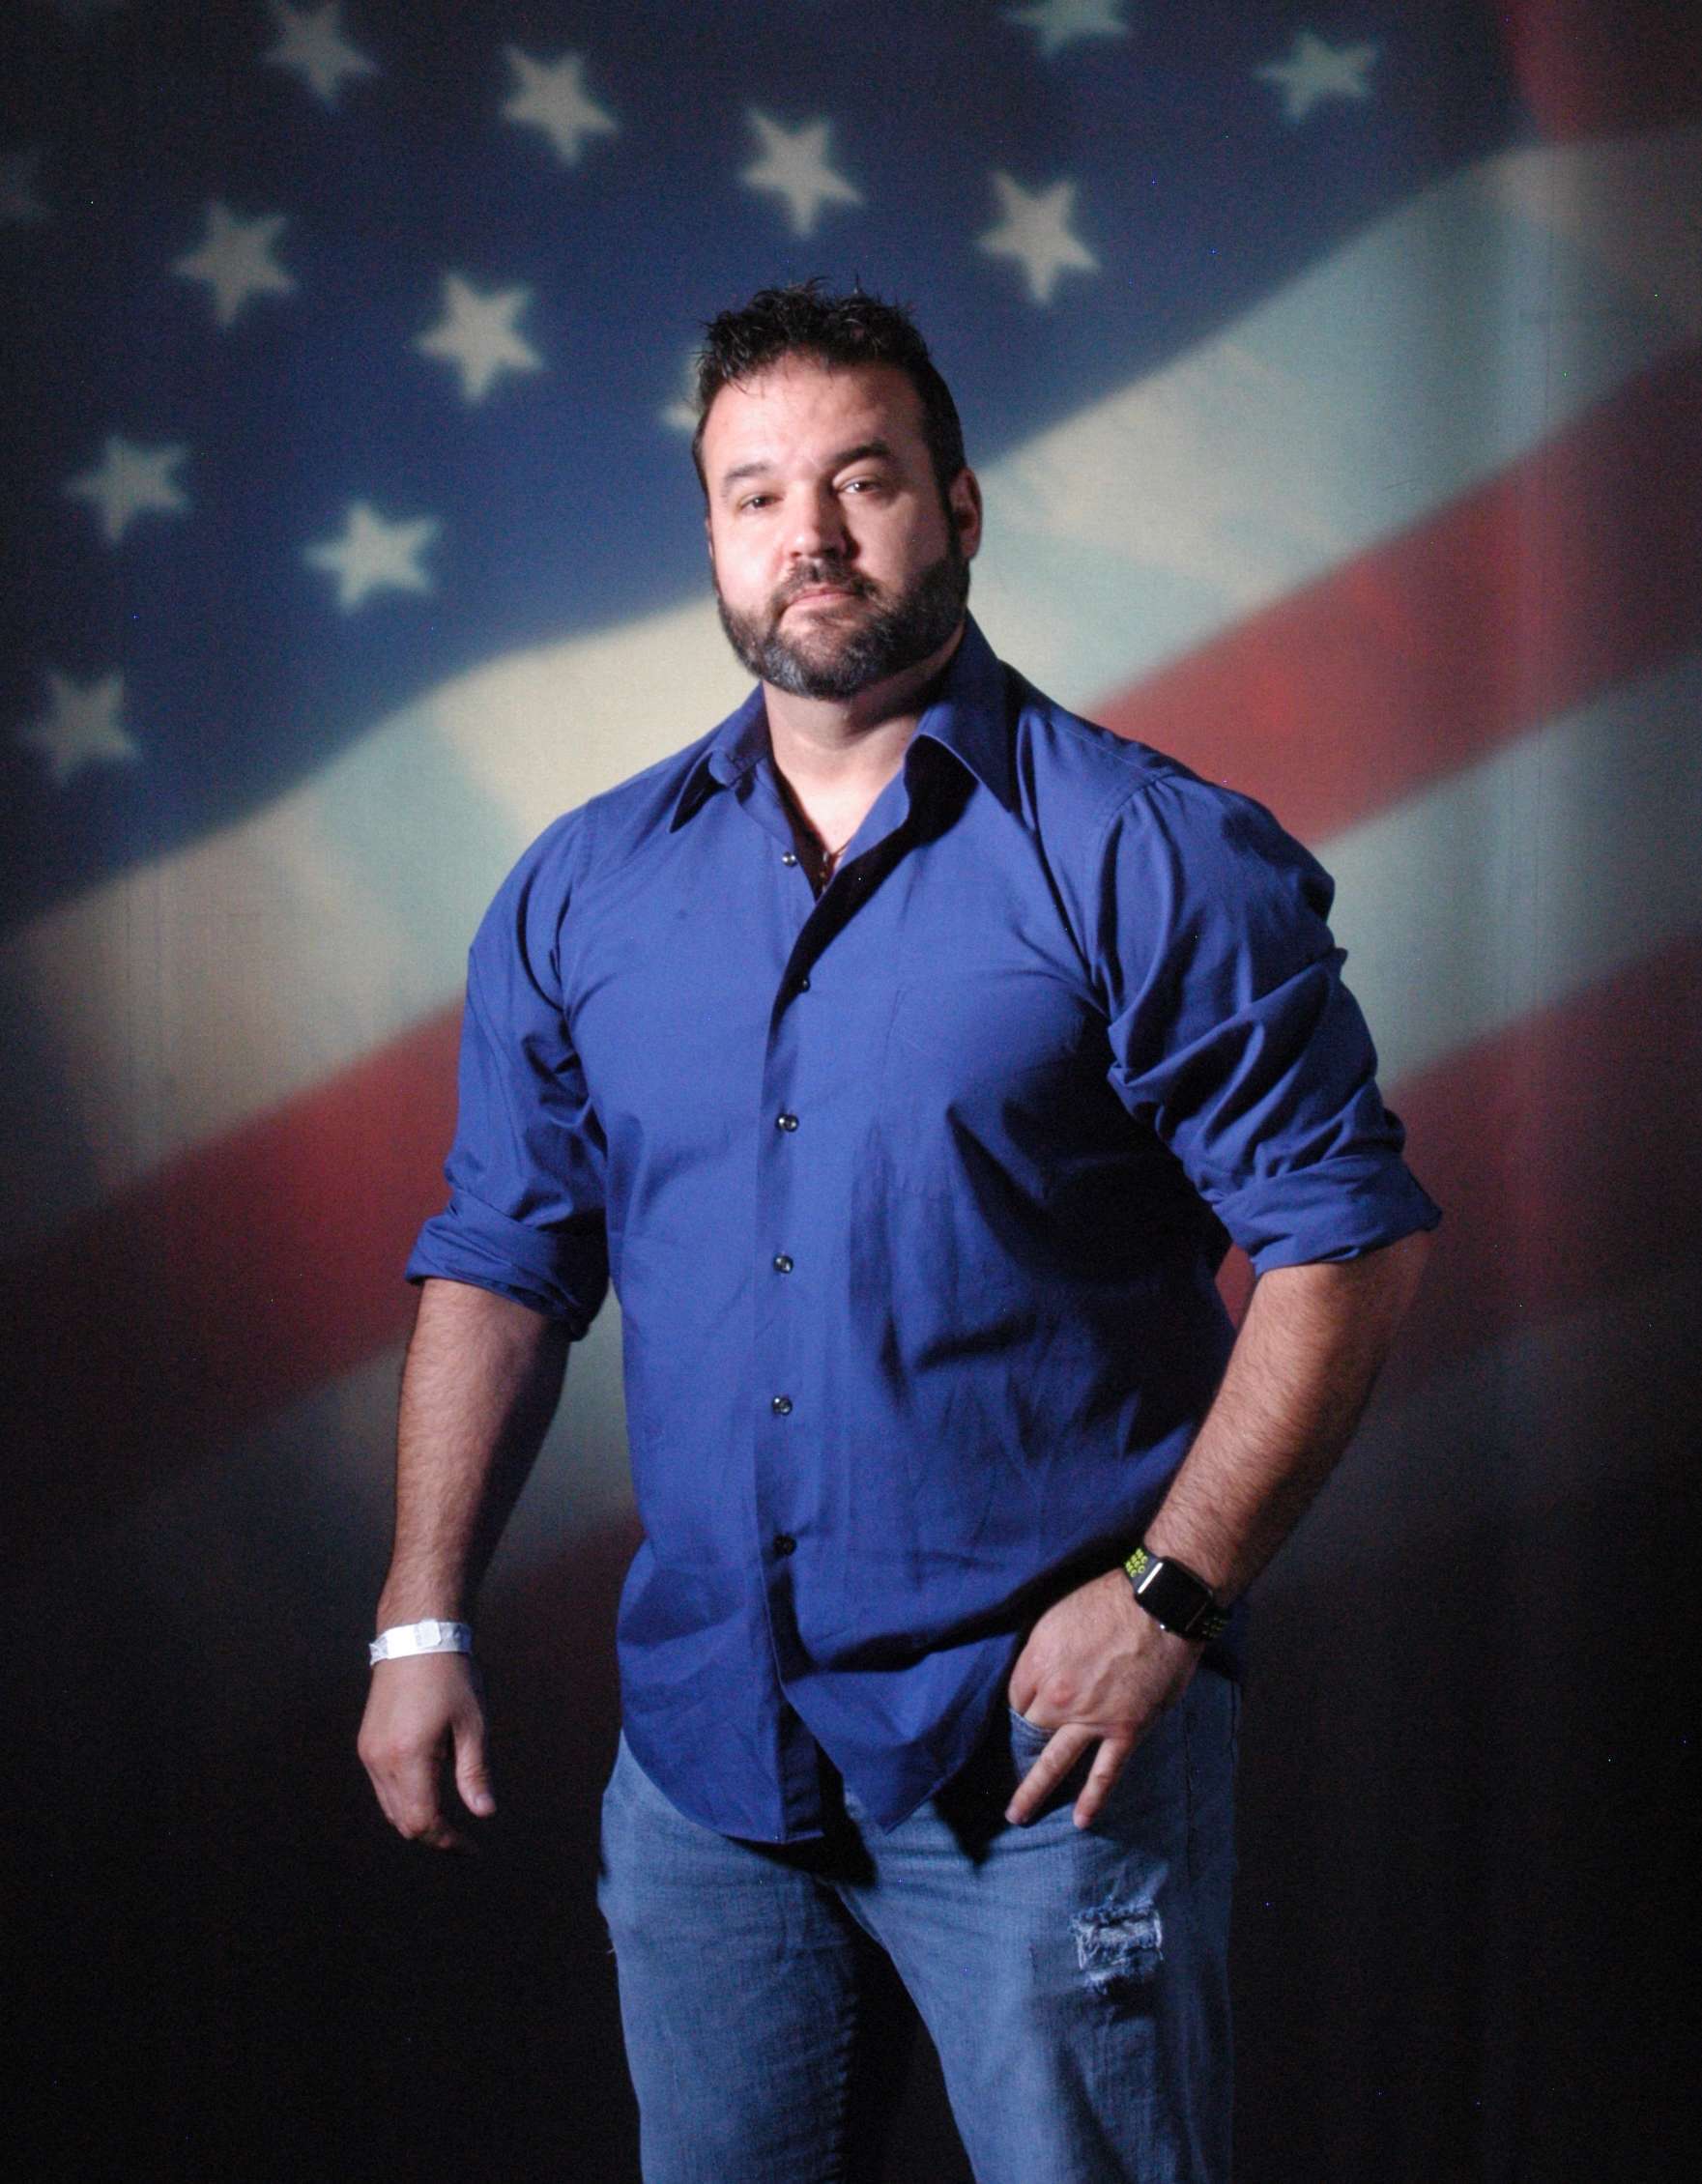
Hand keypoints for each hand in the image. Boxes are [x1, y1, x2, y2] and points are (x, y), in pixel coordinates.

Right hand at [358, 1652, 494, 1851]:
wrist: (416, 1637)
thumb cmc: (451, 1677)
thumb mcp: (472, 1725)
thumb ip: (474, 1773)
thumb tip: (484, 1813)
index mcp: (409, 1756)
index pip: (423, 1822)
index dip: (447, 1842)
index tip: (471, 1849)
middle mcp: (381, 1760)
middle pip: (403, 1821)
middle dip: (434, 1836)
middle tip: (465, 1842)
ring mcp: (369, 1753)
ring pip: (391, 1808)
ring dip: (418, 1820)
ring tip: (450, 1823)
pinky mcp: (367, 1745)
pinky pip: (383, 1788)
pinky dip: (405, 1800)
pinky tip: (430, 1794)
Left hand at [1004, 1568, 1201, 1828]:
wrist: (1160, 1605)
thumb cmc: (1108, 1600)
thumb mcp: (1056, 1615)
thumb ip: (1040, 1650)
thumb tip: (1033, 1672)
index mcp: (1037, 1664)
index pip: (1014, 1699)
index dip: (1020, 1704)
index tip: (1023, 1710)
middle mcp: (1058, 1696)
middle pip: (1029, 1729)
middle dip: (1023, 1743)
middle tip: (1013, 1762)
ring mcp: (1092, 1718)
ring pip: (1055, 1762)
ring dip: (1033, 1791)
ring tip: (1016, 1815)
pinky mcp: (1125, 1730)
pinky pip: (1105, 1773)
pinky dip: (1092, 1798)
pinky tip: (1080, 1819)